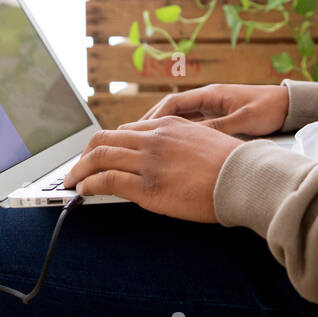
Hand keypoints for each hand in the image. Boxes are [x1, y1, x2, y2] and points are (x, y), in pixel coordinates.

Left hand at [63, 117, 246, 222]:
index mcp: (169, 125)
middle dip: (84, 155)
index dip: (107, 144)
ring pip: (100, 157)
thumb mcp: (203, 141)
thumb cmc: (232, 166)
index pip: (125, 130)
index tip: (99, 156)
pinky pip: (107, 181)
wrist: (245, 178)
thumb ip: (180, 143)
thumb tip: (167, 158)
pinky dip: (89, 184)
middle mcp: (154, 138)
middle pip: (105, 138)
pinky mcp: (147, 186)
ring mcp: (149, 160)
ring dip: (80, 170)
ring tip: (72, 181)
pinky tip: (84, 191)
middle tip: (76, 168)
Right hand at [133, 82, 289, 137]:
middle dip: (150, 123)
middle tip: (131, 139)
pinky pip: (191, 124)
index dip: (154, 117)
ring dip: (161, 129)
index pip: (173, 103)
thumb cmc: (269, 109)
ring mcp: (212, 106)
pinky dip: (177, 134)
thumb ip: (218, 127)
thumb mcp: (243, 120)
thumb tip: (191, 136)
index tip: (138, 131)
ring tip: (143, 145)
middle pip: (171, 109)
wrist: (288, 105)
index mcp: (210, 94)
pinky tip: (170, 147)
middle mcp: (207, 98)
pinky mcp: (218, 116)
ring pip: (179, 117)